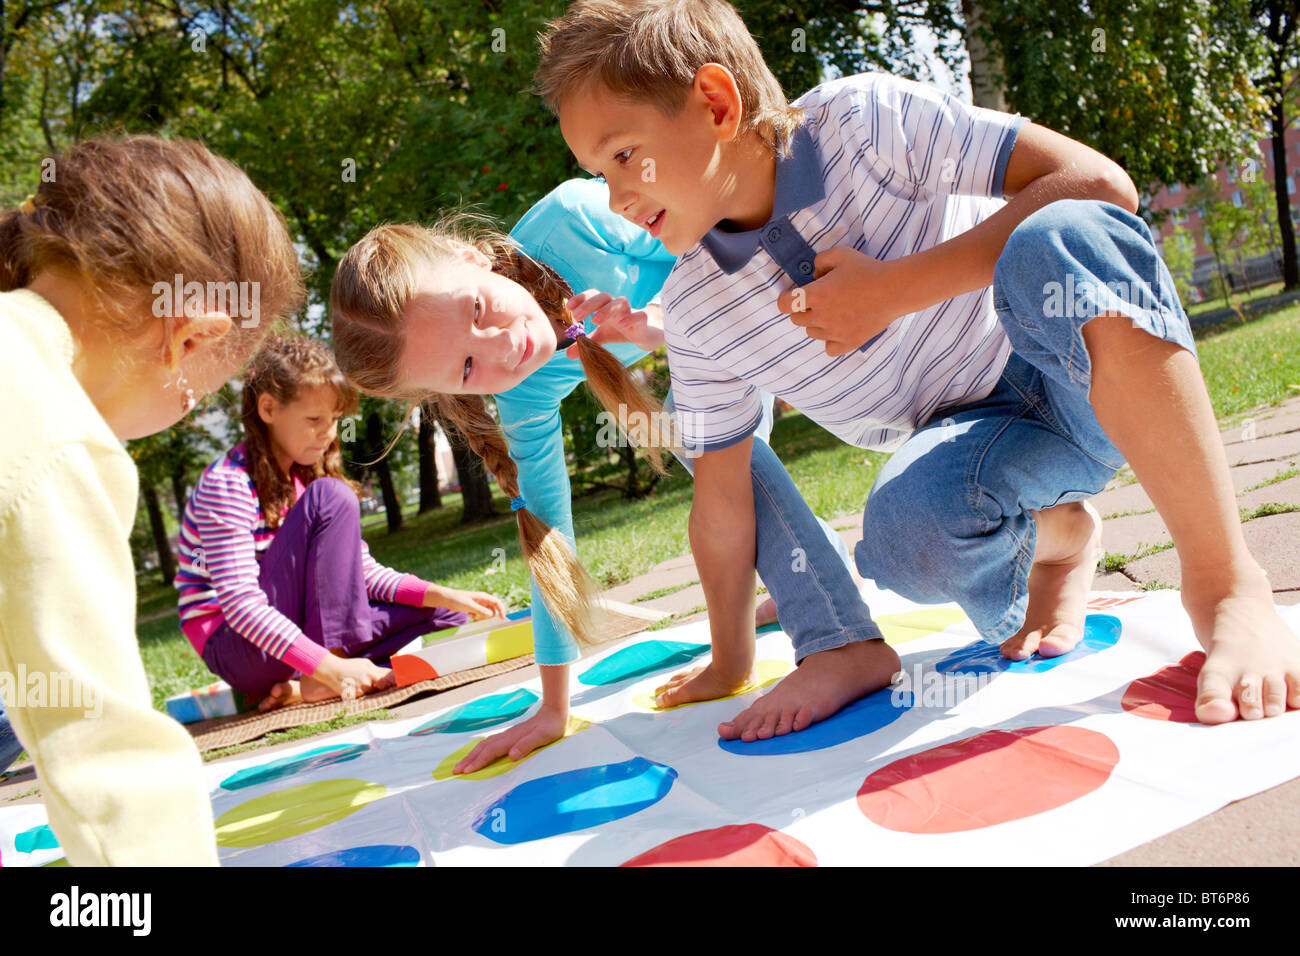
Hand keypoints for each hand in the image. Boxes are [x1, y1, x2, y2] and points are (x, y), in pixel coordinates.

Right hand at [311, 654, 393, 699]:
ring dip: (370, 690)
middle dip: (385, 686)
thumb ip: (376, 670)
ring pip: (372, 692)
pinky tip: (353, 687)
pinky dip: (360, 694)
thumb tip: (388, 673)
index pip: (389, 676)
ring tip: (360, 683)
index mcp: (372, 670)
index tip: (405, 681)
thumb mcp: (365, 664)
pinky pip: (362, 697)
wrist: (332, 670)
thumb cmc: (349, 666)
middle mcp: (369, 679)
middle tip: (386, 685)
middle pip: (384, 686)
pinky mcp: (354, 695)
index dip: (397, 680)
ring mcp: (362, 688)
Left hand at [425, 585, 508, 620]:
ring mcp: (479, 604)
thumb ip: (480, 610)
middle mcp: (483, 600)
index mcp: (483, 597)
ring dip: (481, 617)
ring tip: (472, 615)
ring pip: (487, 614)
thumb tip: (491, 614)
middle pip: (493, 610)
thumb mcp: (469, 605)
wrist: (448, 599)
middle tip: (477, 616)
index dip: (501, 610)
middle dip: (487, 616)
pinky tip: (469, 614)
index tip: (502, 618)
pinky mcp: (475, 608)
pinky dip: (477, 617)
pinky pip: (481, 615)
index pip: (497, 602)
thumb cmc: (457, 599)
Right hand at [454, 707, 568, 773]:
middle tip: (454, 771)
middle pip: (482, 748)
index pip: (490, 752)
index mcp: (512, 739)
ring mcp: (506, 736)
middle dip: (468, 760)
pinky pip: (489, 745)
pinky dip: (479, 751)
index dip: (478, 762)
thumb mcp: (542, 737)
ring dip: (471, 755)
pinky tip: (477, 755)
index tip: (466, 771)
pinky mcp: (508, 737)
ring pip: (484, 746)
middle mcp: (506, 737)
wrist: (553, 714)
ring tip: (460, 765)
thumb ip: (527, 745)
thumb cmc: (550, 728)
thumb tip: (512, 755)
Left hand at [564, 290, 663, 355]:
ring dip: (607, 309)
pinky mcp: (644, 322)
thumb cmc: (621, 330)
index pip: (593, 296)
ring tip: (595, 321)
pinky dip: (633, 318)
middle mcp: (617, 307)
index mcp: (605, 307)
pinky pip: (640, 315)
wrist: (647, 333)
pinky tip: (623, 325)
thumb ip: (585, 342)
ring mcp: (631, 312)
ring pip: (621, 302)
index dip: (581, 298)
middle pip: (604, 296)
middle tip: (576, 315)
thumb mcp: (601, 337)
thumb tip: (568, 354)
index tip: (568, 306)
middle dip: (589, 303)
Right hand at [653, 662, 751, 708]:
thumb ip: (674, 697)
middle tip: (661, 690)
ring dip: (681, 680)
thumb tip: (658, 701)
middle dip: (668, 685)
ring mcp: (704, 672)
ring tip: (677, 684)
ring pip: (688, 675)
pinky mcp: (716, 670)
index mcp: (685, 682)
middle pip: (677, 680)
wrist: (736, 670)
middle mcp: (692, 675)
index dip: (662, 692)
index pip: (669, 687)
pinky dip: (695, 677)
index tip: (655, 695)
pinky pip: (701, 673)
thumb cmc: (714, 684)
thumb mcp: (690, 693)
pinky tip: (700, 677)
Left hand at [776, 246, 912, 356]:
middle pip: (797, 319)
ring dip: (817, 323)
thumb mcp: (840, 254)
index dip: (785, 298)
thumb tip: (814, 275)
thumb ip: (820, 261)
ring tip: (834, 311)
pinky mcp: (849, 343)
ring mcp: (834, 333)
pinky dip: (830, 341)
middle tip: (819, 300)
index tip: (793, 294)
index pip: (784, 305)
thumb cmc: (867, 269)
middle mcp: (821, 317)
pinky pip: (829, 349)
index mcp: (816, 295)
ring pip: (812, 333)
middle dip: (802, 309)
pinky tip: (839, 329)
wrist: (894, 289)